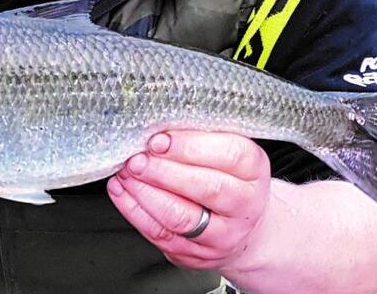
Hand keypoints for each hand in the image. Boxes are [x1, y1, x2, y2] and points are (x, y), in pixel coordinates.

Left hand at [107, 131, 270, 270]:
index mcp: (254, 170)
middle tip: (135, 158)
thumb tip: (157, 123)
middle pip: (205, 187)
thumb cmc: (227, 177)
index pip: (229, 155)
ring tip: (126, 173)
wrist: (241, 225)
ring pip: (179, 216)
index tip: (158, 140)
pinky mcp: (196, 255)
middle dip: (162, 171)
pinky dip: (135, 210)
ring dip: (144, 192)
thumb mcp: (226, 150)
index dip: (190, 146)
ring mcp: (222, 234)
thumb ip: (198, 136)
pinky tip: (122, 191)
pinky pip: (161, 234)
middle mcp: (244, 205)